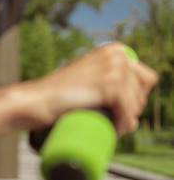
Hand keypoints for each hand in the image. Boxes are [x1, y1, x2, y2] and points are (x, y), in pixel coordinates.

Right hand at [33, 42, 157, 133]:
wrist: (35, 100)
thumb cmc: (55, 95)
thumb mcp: (85, 78)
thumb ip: (104, 80)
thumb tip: (131, 113)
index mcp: (114, 50)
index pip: (144, 78)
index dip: (134, 98)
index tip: (118, 110)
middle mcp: (117, 54)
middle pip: (144, 90)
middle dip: (132, 108)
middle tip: (112, 120)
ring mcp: (114, 68)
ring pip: (136, 104)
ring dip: (126, 120)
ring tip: (108, 126)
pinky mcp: (110, 85)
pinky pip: (127, 112)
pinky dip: (121, 124)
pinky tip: (111, 129)